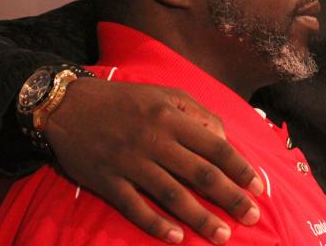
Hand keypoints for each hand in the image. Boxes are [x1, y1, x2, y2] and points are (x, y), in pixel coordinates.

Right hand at [44, 78, 262, 243]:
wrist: (66, 106)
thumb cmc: (122, 99)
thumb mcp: (163, 94)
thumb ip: (196, 114)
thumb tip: (223, 139)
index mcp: (171, 118)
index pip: (215, 147)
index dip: (240, 169)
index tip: (259, 188)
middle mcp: (155, 140)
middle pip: (200, 174)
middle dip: (230, 198)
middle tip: (252, 218)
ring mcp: (130, 163)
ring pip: (172, 195)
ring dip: (200, 218)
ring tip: (223, 235)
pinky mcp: (107, 181)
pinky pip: (135, 207)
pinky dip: (156, 224)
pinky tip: (177, 238)